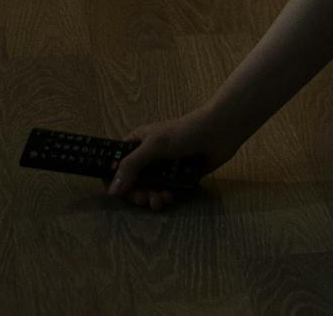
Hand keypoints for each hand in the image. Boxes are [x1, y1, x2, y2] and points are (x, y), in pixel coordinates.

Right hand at [107, 109, 240, 211]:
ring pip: (148, 189)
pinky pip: (166, 192)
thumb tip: (112, 190)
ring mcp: (163, 167)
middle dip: (136, 194)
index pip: (115, 165)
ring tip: (160, 200)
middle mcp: (148, 156)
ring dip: (151, 198)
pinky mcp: (178, 176)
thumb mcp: (154, 146)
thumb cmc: (186, 132)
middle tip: (144, 200)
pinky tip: (170, 197)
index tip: (118, 193)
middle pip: (132, 182)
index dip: (114, 180)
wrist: (221, 132)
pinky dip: (165, 197)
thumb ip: (131, 166)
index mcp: (137, 143)